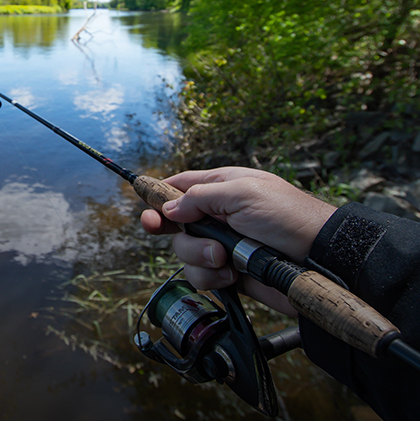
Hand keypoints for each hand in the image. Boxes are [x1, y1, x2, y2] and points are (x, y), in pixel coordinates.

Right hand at [140, 167, 336, 315]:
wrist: (320, 261)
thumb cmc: (289, 218)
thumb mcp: (243, 193)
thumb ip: (200, 197)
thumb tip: (170, 208)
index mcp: (222, 188)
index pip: (180, 188)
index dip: (158, 198)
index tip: (146, 210)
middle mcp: (218, 216)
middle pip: (175, 225)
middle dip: (178, 234)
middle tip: (164, 231)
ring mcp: (222, 245)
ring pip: (185, 254)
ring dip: (200, 258)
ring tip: (226, 258)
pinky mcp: (229, 273)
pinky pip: (201, 277)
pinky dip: (213, 278)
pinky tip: (234, 274)